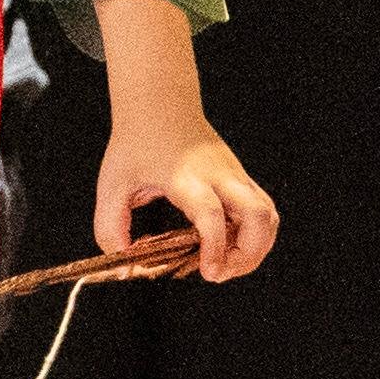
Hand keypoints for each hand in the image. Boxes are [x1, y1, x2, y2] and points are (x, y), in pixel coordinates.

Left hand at [96, 110, 279, 281]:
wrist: (160, 105)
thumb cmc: (136, 143)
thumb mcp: (113, 183)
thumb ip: (111, 226)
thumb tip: (125, 265)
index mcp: (186, 177)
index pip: (211, 215)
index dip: (215, 247)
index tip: (209, 272)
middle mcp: (219, 177)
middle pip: (259, 216)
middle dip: (248, 255)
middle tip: (218, 273)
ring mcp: (235, 177)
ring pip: (268, 216)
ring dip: (256, 248)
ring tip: (225, 264)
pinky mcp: (241, 179)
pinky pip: (263, 211)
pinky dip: (256, 235)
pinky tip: (230, 245)